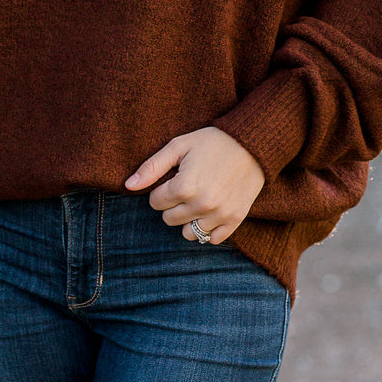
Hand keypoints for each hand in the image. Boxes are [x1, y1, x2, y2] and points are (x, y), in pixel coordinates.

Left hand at [125, 126, 264, 243]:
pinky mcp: (234, 220)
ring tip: (199, 199)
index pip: (155, 202)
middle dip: (173, 204)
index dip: (161, 189)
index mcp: (184, 187)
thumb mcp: (180, 146)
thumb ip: (152, 166)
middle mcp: (201, 205)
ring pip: (188, 233)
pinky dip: (208, 228)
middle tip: (188, 186)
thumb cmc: (213, 142)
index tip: (175, 177)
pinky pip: (211, 239)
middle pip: (169, 219)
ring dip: (189, 219)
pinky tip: (211, 210)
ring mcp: (219, 215)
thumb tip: (128, 186)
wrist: (253, 144)